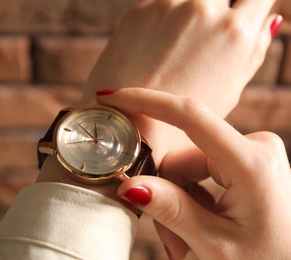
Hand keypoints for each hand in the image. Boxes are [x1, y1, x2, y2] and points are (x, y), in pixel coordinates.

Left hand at [84, 0, 280, 116]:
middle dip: (217, 12)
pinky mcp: (139, 9)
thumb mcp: (228, 92)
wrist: (122, 123)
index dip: (253, 5)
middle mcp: (203, 10)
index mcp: (234, 33)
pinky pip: (161, 5)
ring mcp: (168, 5)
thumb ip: (253, 52)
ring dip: (188, 16)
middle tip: (199, 45)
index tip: (244, 14)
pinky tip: (154, 53)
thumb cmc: (179, 119)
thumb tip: (272, 20)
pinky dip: (162, 22)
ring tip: (174, 52)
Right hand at [97, 88, 290, 258]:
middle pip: (182, 155)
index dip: (146, 101)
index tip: (112, 97)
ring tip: (187, 242)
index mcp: (252, 163)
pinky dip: (192, 199)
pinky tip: (199, 228)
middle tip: (171, 240)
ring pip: (187, 165)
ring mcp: (251, 154)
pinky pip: (200, 171)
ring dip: (178, 202)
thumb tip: (129, 185)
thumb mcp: (214, 244)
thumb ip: (170, 209)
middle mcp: (255, 147)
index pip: (190, 116)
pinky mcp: (246, 163)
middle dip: (166, 194)